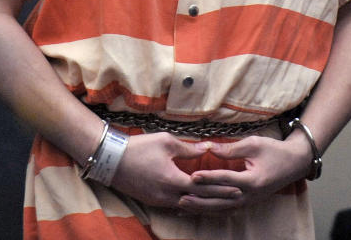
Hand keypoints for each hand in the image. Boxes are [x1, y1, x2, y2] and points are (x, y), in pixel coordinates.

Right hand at [109, 133, 239, 208]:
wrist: (111, 158)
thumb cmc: (138, 146)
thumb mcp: (165, 141)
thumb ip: (189, 148)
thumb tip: (209, 147)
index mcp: (173, 179)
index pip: (204, 187)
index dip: (222, 188)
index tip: (239, 189)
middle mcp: (168, 195)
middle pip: (200, 203)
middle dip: (220, 202)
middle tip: (238, 202)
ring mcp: (160, 201)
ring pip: (189, 208)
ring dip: (207, 207)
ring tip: (224, 206)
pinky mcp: (153, 202)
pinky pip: (177, 208)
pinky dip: (191, 207)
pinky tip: (200, 206)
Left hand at [179, 134, 310, 211]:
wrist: (295, 163)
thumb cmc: (274, 150)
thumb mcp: (253, 144)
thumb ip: (230, 148)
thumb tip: (208, 147)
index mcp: (253, 180)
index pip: (226, 179)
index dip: (209, 177)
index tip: (192, 176)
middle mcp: (251, 195)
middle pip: (222, 200)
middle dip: (201, 199)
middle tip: (181, 197)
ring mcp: (250, 201)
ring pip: (223, 208)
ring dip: (203, 208)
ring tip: (184, 206)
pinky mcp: (249, 202)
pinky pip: (228, 209)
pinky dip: (212, 210)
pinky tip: (198, 210)